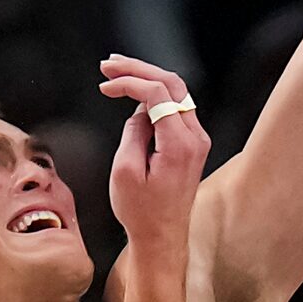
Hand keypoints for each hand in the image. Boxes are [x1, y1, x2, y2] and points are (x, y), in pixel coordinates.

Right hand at [102, 57, 208, 252]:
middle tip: (109, 64)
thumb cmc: (142, 212)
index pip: (158, 94)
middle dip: (139, 69)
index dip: (129, 82)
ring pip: (176, 93)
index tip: (105, 86)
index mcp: (180, 144)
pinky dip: (155, 96)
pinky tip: (134, 93)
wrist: (162, 237)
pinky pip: (176, 108)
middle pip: (172, 84)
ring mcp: (197, 140)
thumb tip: (139, 110)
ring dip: (147, 78)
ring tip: (118, 71)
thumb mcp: (125, 171)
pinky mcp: (192, 145)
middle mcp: (196, 138)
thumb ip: (132, 132)